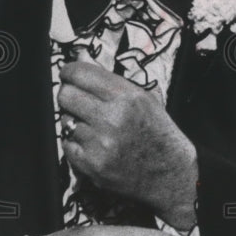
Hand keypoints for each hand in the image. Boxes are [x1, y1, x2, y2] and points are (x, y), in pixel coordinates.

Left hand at [58, 61, 197, 231]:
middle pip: (65, 96)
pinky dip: (76, 143)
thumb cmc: (158, 133)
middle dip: (69, 96)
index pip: (79, 74)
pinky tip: (92, 144)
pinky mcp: (92, 165)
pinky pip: (66, 145)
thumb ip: (111, 81)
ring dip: (74, 121)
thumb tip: (80, 63)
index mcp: (127, 96)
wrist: (171, 172)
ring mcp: (100, 143)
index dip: (69, 72)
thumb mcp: (144, 98)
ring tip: (93, 127)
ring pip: (65, 121)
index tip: (69, 76)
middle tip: (77, 101)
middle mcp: (112, 117)